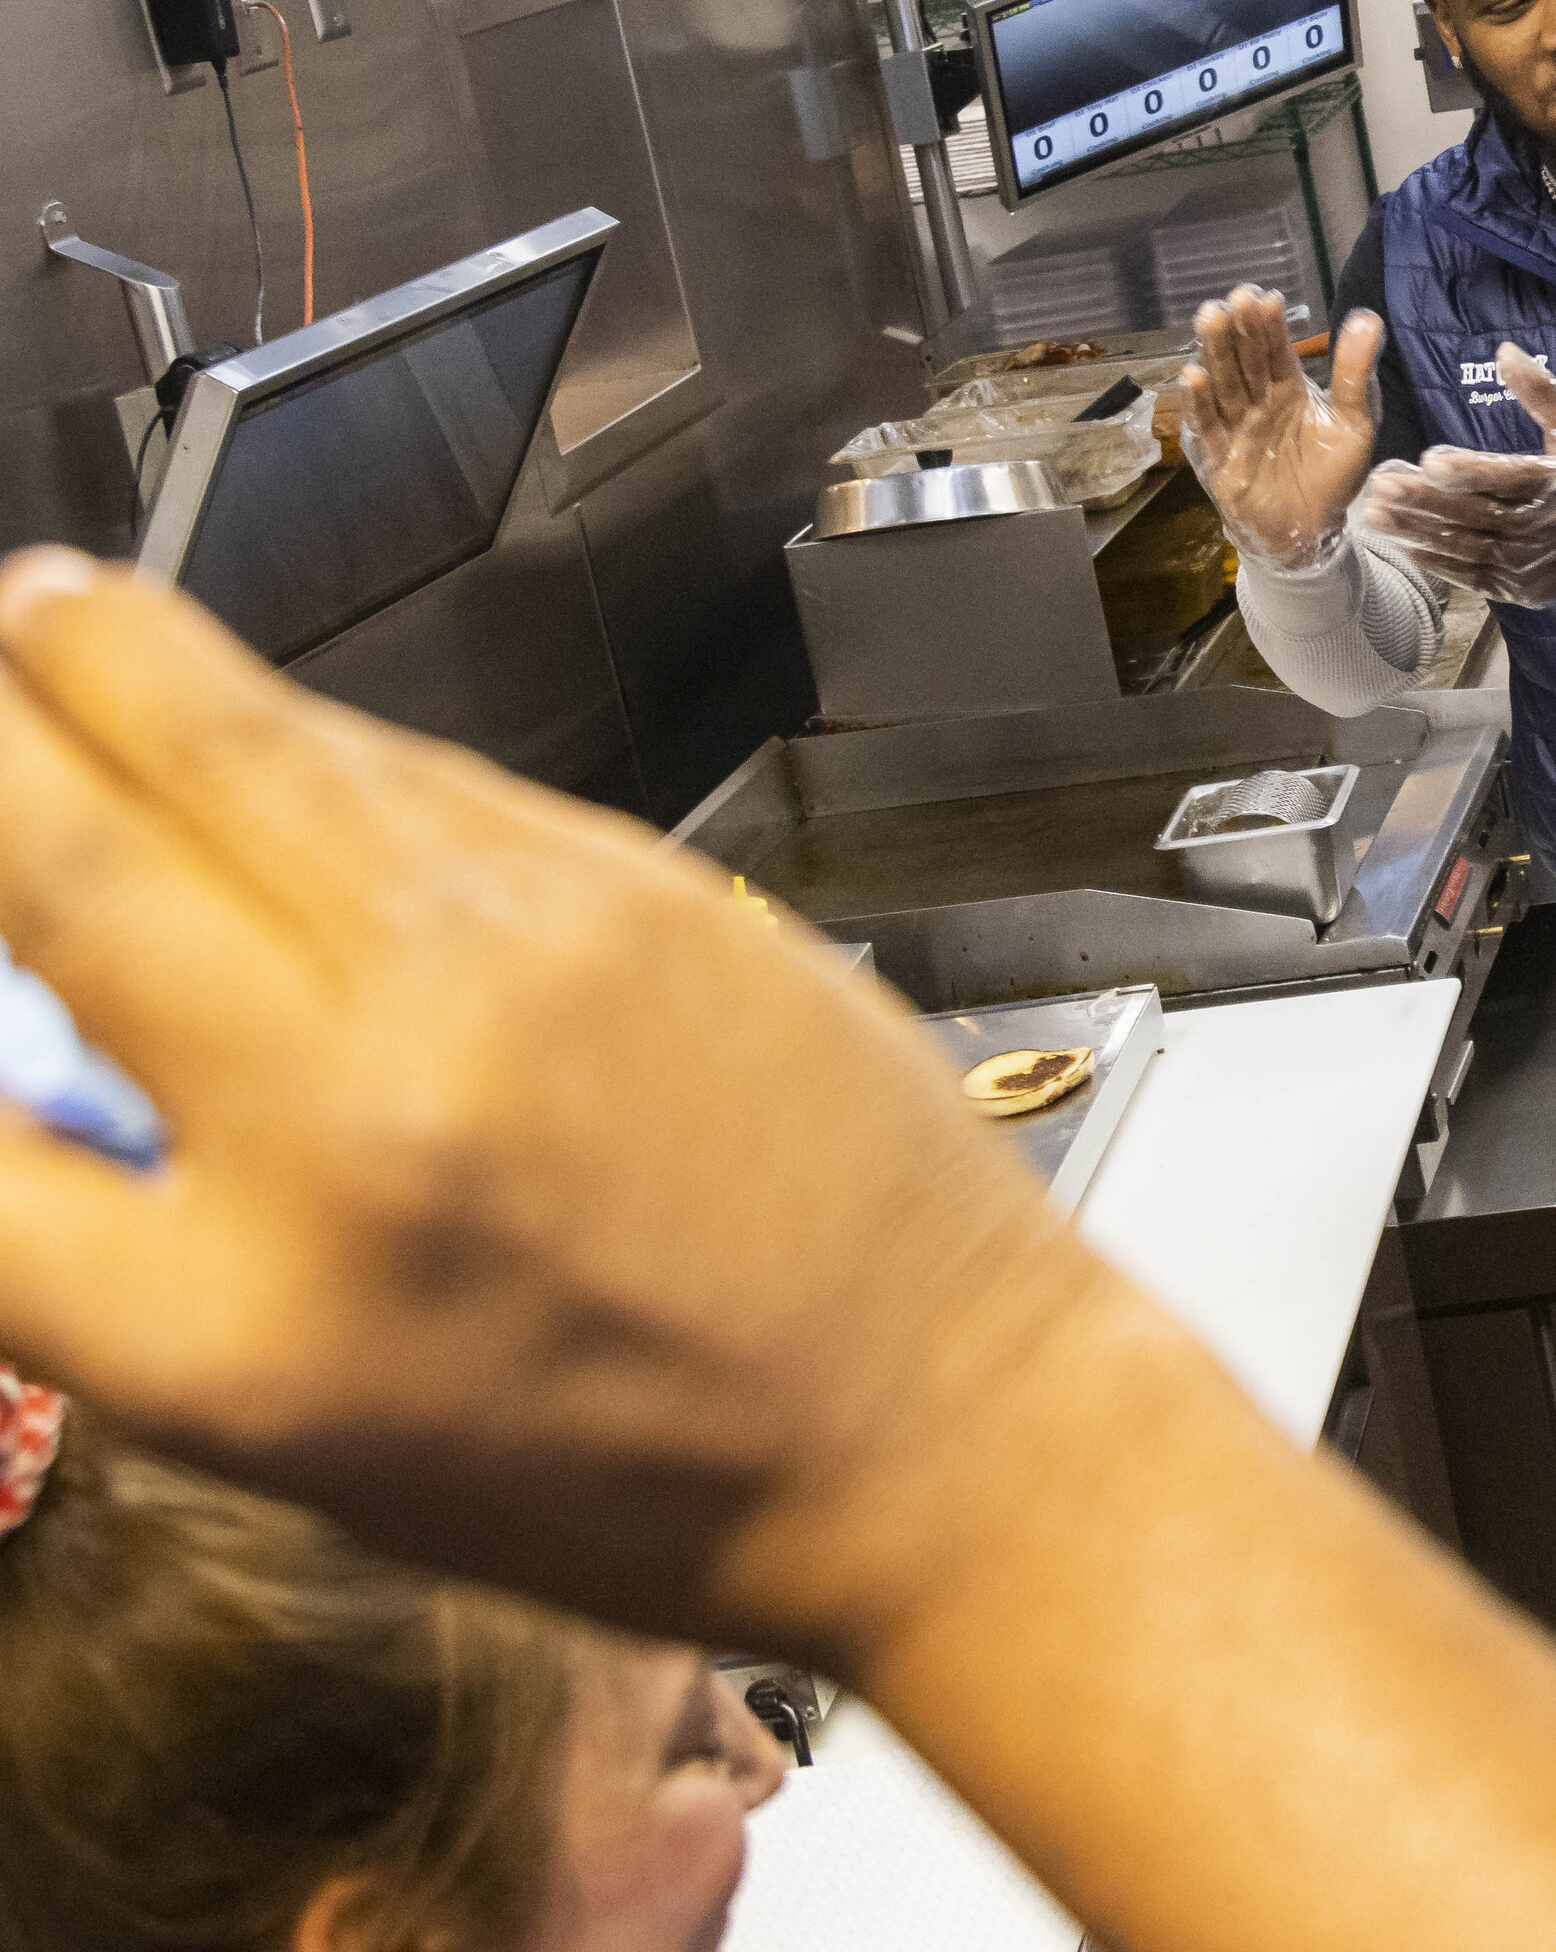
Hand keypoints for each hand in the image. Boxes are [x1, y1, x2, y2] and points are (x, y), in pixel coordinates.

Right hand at [0, 552, 1115, 1669]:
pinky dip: (316, 739)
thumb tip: (34, 1079)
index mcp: (243, 1327)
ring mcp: (512, 975)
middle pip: (78, 864)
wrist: (934, 1422)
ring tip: (49, 619)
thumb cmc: (640, 1467)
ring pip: (265, 764)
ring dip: (128, 669)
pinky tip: (262, 721)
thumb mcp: (317, 1436)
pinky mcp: (637, 893)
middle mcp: (360, 1120)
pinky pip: (426, 780)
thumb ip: (137, 1253)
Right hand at [1181, 289, 1380, 571]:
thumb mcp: (1355, 424)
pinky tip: (1193, 375)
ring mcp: (1236, 428)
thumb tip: (1368, 318)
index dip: (1269, 326)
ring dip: (1214, 352)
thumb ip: (1355, 374)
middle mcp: (1258, 403)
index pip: (1276, 351)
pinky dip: (1198, 402)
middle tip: (1235, 298)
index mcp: (1289, 390)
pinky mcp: (1218, 457)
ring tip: (1210, 319)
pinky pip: (1206, 426)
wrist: (1312, 532)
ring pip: (1222, 384)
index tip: (1264, 297)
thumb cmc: (1333, 478)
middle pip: (1245, 360)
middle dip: (1239, 330)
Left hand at [1360, 344, 1555, 610]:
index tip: (1429, 460)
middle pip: (1480, 515)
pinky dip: (1440, 563)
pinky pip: (1476, 576)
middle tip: (1381, 486)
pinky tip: (1406, 545)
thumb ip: (1542, 391)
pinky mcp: (1525, 587)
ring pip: (1470, 548)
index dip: (1470, 471)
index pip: (1512, 478)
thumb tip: (1503, 351)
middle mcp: (1549, 528)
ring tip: (1376, 515)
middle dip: (1426, 502)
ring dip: (1420, 532)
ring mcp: (1535, 563)